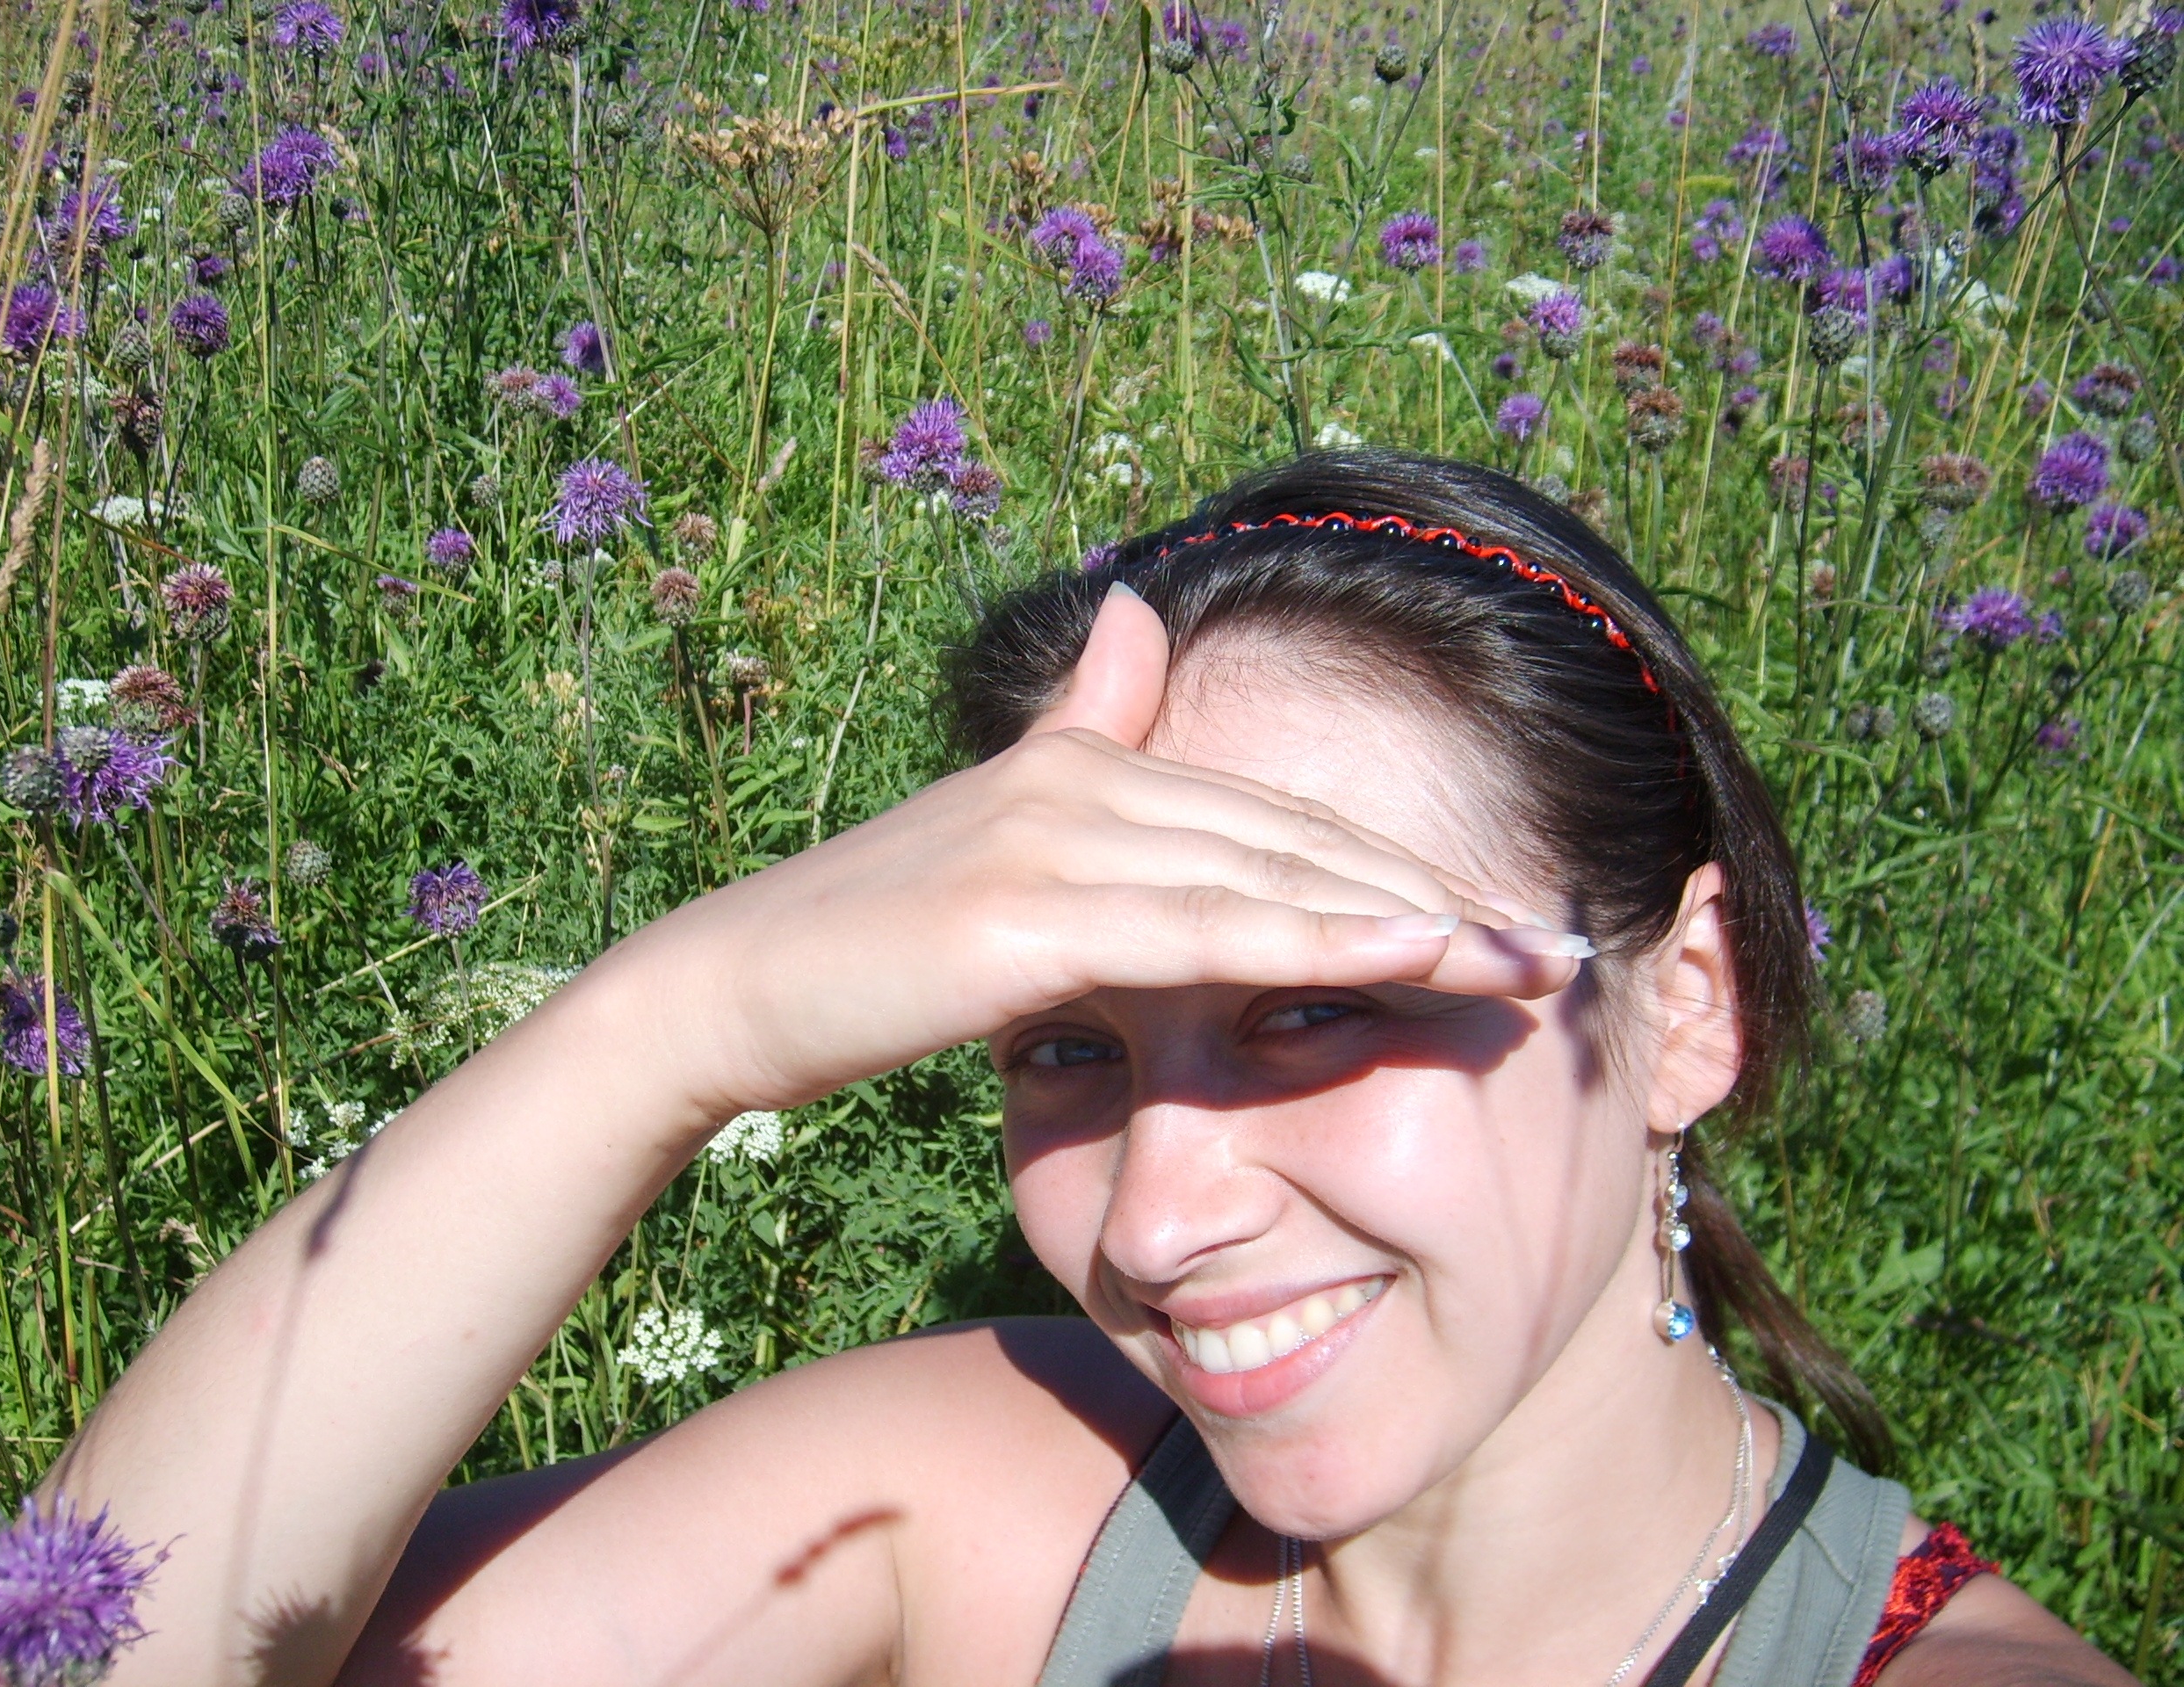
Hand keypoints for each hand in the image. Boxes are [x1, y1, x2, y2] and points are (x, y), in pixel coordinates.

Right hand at [642, 583, 1589, 1121]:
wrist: (724, 991)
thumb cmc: (861, 947)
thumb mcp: (986, 835)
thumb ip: (1074, 731)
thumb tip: (1127, 614)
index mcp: (1086, 765)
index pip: (1275, 817)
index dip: (1396, 861)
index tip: (1499, 915)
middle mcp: (1084, 779)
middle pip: (1301, 834)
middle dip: (1442, 892)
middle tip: (1560, 948)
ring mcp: (1055, 837)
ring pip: (1275, 872)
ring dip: (1419, 918)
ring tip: (1533, 964)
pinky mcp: (1026, 913)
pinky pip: (1205, 929)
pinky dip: (1319, 939)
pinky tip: (1417, 956)